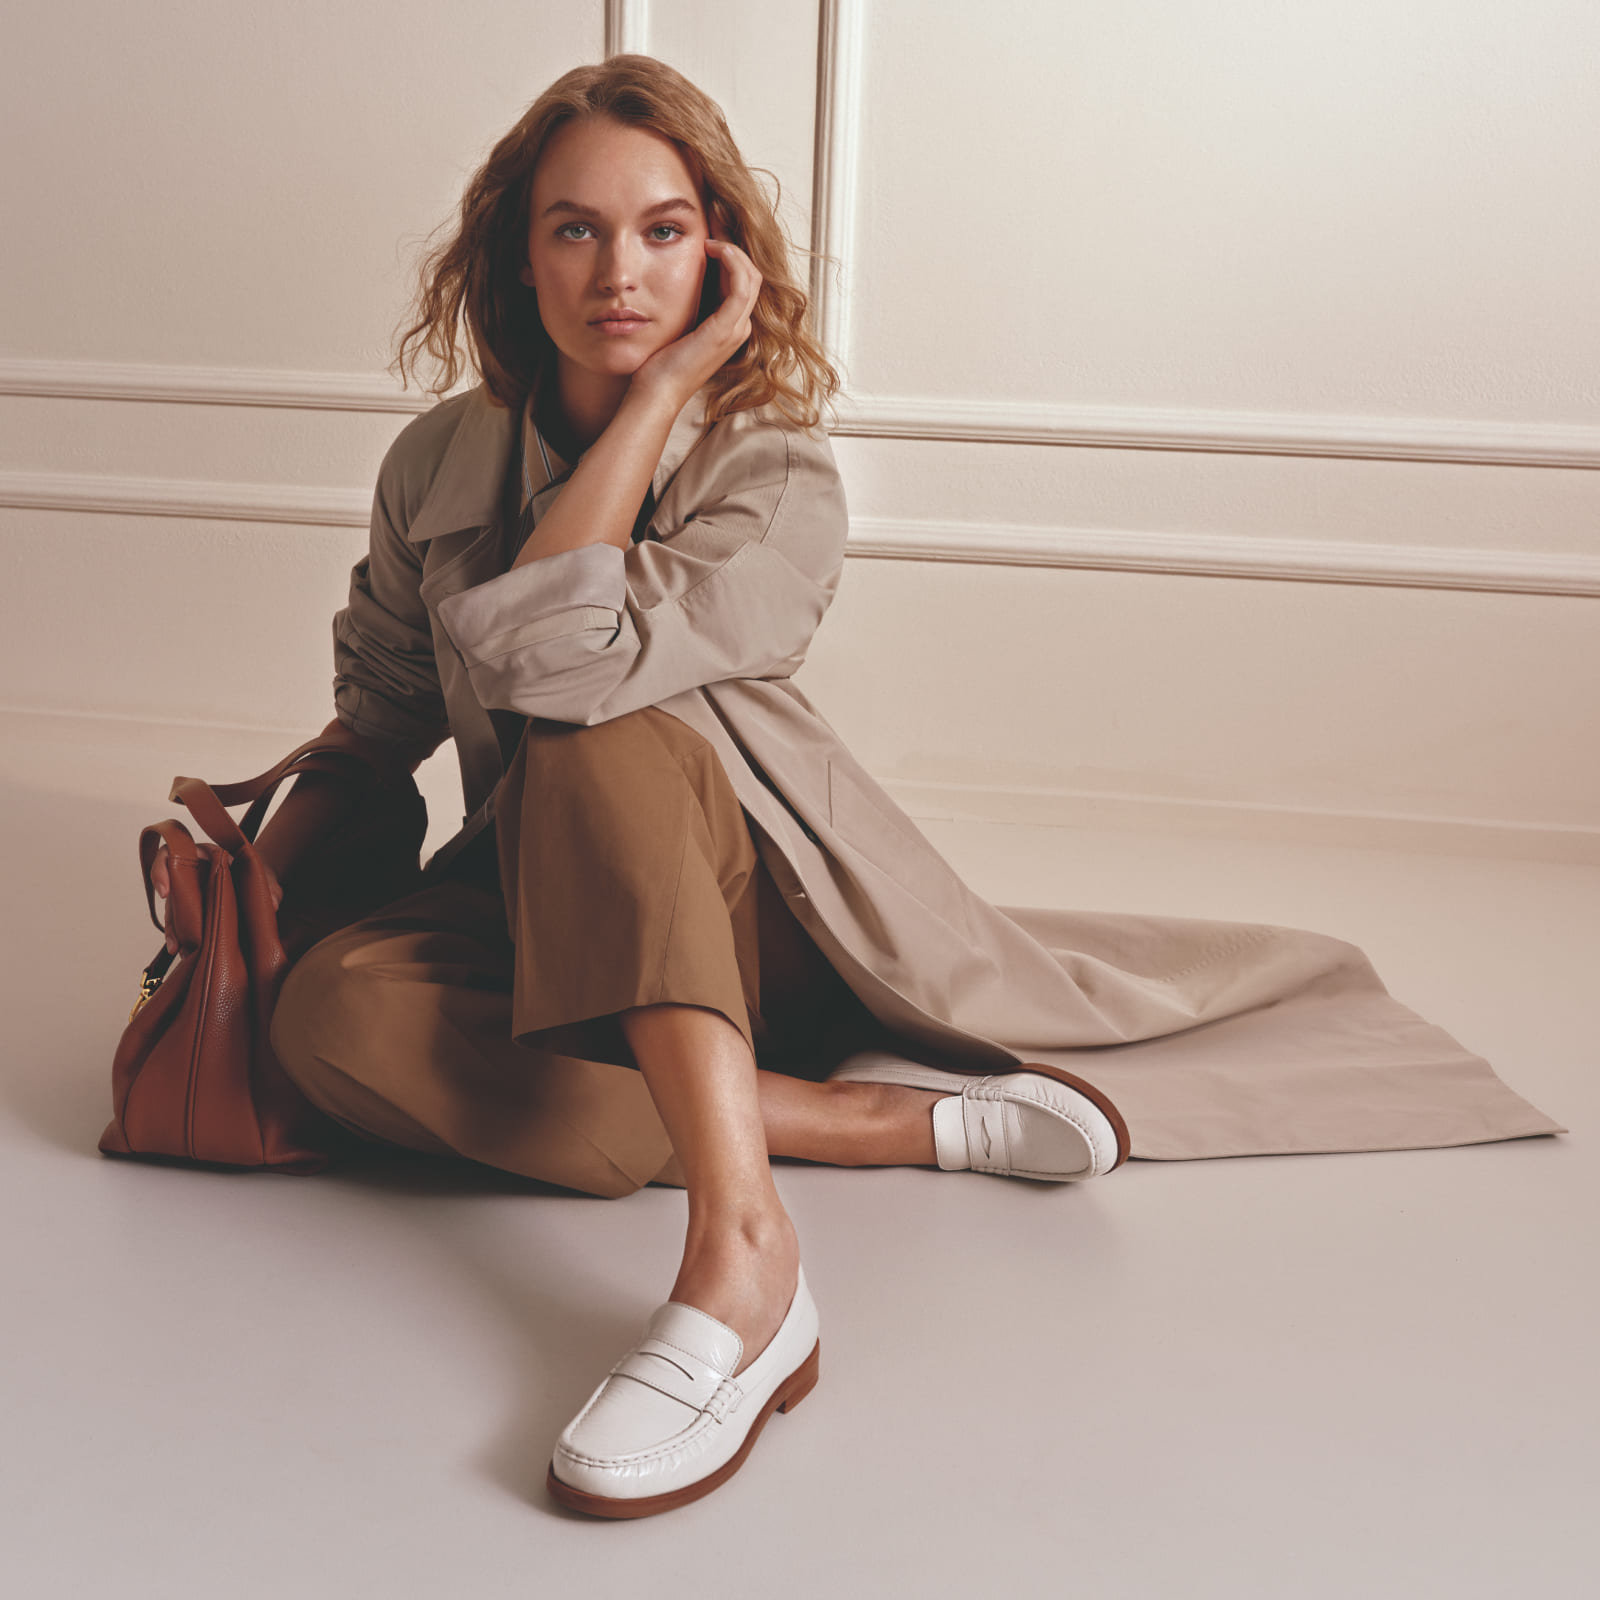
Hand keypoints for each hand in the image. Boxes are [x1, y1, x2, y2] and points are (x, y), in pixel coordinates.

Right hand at [151, 843, 281, 954]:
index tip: (165, 893)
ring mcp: (190, 889)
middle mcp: (192, 870)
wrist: (259, 879)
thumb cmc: (256, 869)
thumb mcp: (263, 872)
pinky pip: (181, 920)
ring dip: (174, 930)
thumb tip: (274, 903)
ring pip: (174, 908)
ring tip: (179, 949)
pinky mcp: (192, 907)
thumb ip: (268, 884)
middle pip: (169, 887)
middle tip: (174, 932)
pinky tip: (183, 951)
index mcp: (204, 853)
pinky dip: (181, 935)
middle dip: (170, 914)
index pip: (172, 853)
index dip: (162, 870)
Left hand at [627, 236, 762, 415]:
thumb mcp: (676, 322)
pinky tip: (712, 247)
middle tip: (715, 217)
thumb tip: (674, 269)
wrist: (656, 391)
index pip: (743, 279)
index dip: (730, 250)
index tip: (710, 227)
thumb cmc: (660, 362)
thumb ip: (686, 300)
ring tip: (711, 230)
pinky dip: (732, 260)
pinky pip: (742, 284)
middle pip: (751, 273)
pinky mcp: (726, 329)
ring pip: (751, 275)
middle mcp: (739, 327)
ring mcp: (736, 329)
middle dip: (734, 242)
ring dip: (734, 248)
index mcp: (730, 326)